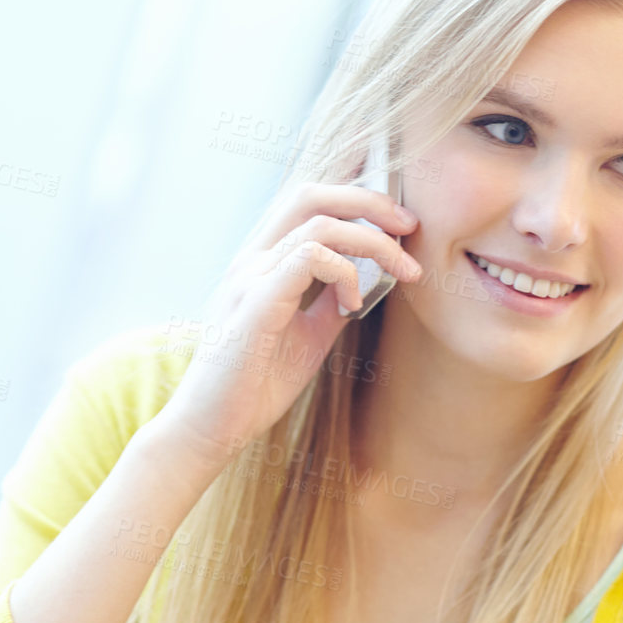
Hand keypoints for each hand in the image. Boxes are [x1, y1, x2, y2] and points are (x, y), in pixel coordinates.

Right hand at [156, 177, 420, 461]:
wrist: (212, 427)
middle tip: (410, 225)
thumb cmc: (255, 385)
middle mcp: (251, 260)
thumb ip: (330, 303)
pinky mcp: (255, 303)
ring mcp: (249, 278)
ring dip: (372, 242)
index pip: (306, 202)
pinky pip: (308, 258)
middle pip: (311, 194)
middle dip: (370, 201)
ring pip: (319, 224)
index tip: (399, 227)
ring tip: (402, 270)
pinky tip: (354, 304)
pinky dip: (346, 273)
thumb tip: (366, 280)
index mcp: (260, 262)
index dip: (356, 201)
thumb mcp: (307, 335)